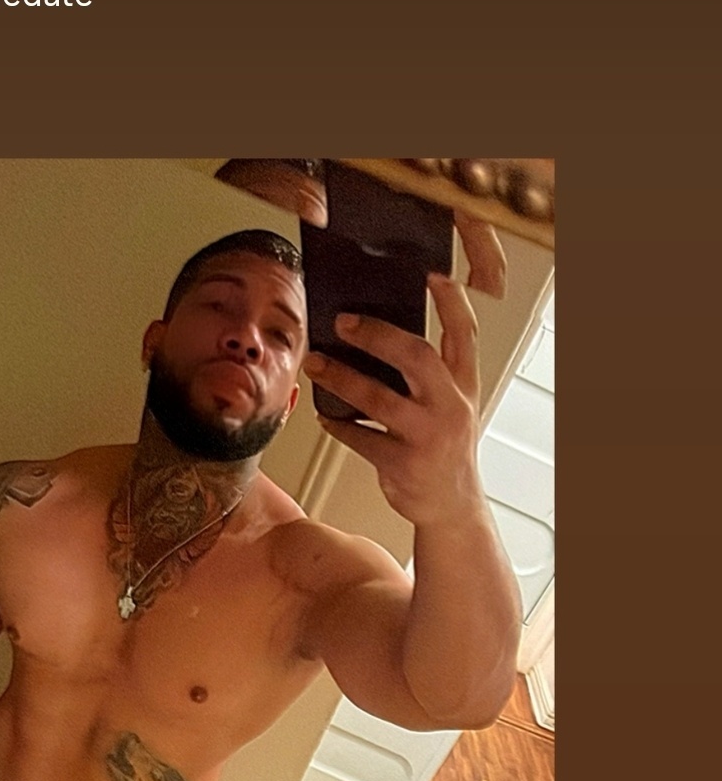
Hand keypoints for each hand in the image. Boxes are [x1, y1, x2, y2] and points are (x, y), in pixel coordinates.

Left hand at [302, 214, 506, 527]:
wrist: (452, 505)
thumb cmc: (446, 447)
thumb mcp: (452, 404)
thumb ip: (431, 373)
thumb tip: (378, 334)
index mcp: (464, 385)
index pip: (464, 334)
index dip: (451, 302)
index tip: (432, 276)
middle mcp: (450, 406)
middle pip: (417, 357)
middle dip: (378, 334)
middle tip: (344, 321)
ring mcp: (427, 435)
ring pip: (378, 398)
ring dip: (341, 378)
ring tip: (316, 364)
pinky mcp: (402, 464)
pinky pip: (360, 438)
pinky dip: (338, 425)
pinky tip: (324, 415)